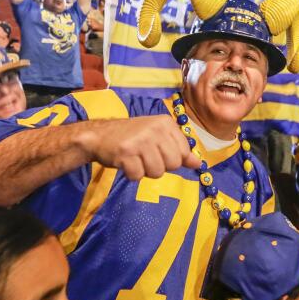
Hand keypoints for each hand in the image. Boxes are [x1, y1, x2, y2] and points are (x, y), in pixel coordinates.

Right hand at [84, 115, 200, 179]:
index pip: (184, 152)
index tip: (158, 152)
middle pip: (173, 164)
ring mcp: (140, 140)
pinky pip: (138, 176)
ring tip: (136, 159)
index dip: (172, 159)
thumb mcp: (159, 138)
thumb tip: (198, 164)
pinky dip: (131, 174)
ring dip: (145, 171)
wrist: (100, 135)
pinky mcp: (125, 152)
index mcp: (166, 123)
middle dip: (160, 167)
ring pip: (157, 172)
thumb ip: (179, 150)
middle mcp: (155, 129)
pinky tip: (126, 162)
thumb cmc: (133, 137)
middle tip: (145, 157)